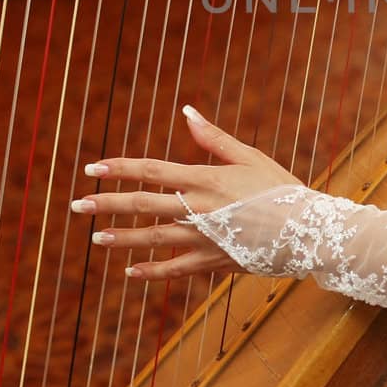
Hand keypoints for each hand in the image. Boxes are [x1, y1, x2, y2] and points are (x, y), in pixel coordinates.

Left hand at [71, 105, 301, 280]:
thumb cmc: (281, 188)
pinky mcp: (213, 262)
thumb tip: (187, 113)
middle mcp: (198, 209)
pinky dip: (151, 272)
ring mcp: (204, 239)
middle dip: (108, 203)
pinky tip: (129, 272)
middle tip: (78, 203)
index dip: (120, 169)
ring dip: (122, 238)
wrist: (309, 230)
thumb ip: (214, 138)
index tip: (92, 168)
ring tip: (96, 237)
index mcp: (205, 179)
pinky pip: (175, 270)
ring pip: (153, 239)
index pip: (152, 170)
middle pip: (143, 205)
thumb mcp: (249, 157)